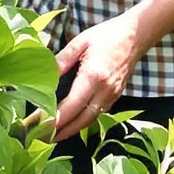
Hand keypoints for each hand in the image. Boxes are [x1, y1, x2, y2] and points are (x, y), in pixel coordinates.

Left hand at [52, 12, 143, 139]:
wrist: (135, 36)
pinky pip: (98, 114)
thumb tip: (44, 75)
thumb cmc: (107, 36)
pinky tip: (72, 122)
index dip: (54, 119)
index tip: (38, 125)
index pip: (71, 106)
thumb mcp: (80, 42)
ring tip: (53, 135)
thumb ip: (62, 60)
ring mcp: (112, 96)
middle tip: (41, 137)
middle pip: (81, 120)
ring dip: (72, 130)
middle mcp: (104, 91)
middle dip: (61, 132)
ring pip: (90, 120)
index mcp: (93, 77)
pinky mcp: (116, 96)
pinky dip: (83, 122)